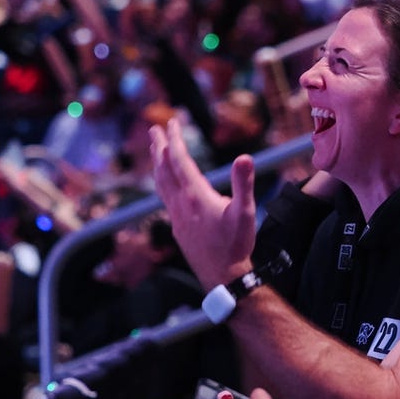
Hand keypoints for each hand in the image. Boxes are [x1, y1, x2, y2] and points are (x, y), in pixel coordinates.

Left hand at [149, 119, 255, 286]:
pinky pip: (164, 198)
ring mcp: (176, 216)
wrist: (223, 276)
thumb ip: (244, 183)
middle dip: (159, 147)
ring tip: (155, 150)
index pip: (180, 160)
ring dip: (157, 164)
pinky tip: (165, 185)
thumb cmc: (236, 244)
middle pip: (164, 169)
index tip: (172, 122)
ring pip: (161, 184)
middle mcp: (181, 203)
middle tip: (153, 129)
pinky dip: (161, 183)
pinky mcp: (177, 227)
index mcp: (195, 195)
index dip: (175, 140)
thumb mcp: (246, 212)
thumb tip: (245, 157)